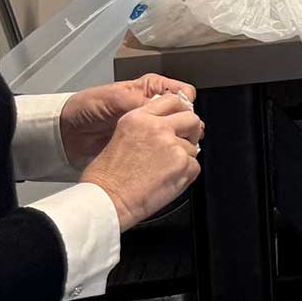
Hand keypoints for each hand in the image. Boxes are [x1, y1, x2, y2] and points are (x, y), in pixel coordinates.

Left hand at [59, 74, 196, 166]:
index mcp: (151, 88)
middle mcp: (154, 105)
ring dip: (180, 139)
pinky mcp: (145, 143)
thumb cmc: (86, 107)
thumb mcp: (115, 98)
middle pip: (185, 113)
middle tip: (183, 136)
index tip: (181, 117)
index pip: (183, 93)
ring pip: (178, 131)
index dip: (186, 105)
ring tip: (175, 147)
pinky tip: (165, 155)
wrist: (68, 133)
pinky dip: (168, 150)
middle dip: (188, 125)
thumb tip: (166, 109)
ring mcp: (151, 125)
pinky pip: (165, 146)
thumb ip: (142, 101)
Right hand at [79, 93, 203, 230]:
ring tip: (161, 171)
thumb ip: (146, 126)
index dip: (180, 111)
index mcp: (139, 117)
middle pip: (191, 119)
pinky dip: (185, 175)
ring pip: (194, 147)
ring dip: (184, 158)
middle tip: (181, 145)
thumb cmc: (107, 177)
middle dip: (190, 132)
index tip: (181, 119)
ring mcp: (172, 146)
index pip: (172, 100)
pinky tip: (166, 181)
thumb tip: (169, 126)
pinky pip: (195, 166)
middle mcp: (157, 127)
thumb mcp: (120, 136)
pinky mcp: (183, 164)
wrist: (107, 200)